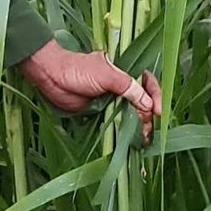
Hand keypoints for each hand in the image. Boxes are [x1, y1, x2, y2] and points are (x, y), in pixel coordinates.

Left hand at [17, 40, 162, 143]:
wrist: (52, 78)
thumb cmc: (78, 70)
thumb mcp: (106, 75)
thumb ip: (128, 87)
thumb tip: (148, 104)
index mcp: (125, 71)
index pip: (148, 82)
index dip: (156, 96)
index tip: (158, 111)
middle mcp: (122, 85)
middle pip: (143, 101)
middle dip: (148, 116)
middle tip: (149, 130)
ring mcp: (113, 99)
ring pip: (132, 113)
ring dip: (140, 126)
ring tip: (143, 139)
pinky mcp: (103, 112)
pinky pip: (118, 121)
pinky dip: (126, 131)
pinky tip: (132, 140)